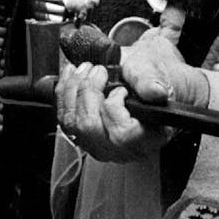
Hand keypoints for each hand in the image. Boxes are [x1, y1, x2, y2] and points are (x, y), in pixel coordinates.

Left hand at [55, 28, 208, 162]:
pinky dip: (63, 94)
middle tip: (97, 70)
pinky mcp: (85, 137)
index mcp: (150, 138)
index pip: (123, 135)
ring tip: (84, 69)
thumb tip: (154, 92)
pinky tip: (71, 76)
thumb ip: (151, 82)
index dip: (113, 108)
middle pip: (91, 129)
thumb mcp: (154, 72)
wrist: (140, 75)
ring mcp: (102, 145)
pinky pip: (65, 120)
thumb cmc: (148, 76)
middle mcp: (124, 149)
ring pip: (74, 125)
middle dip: (88, 92)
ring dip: (73, 90)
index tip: (120, 88)